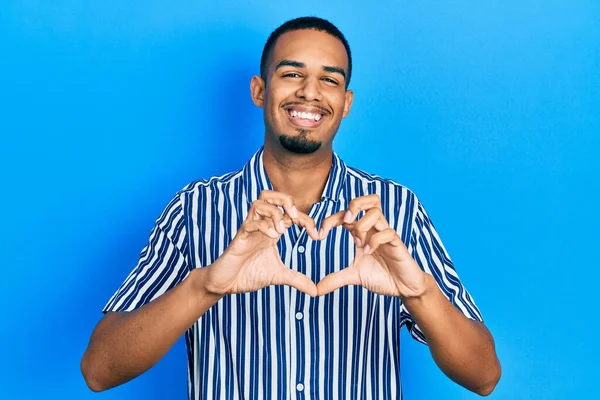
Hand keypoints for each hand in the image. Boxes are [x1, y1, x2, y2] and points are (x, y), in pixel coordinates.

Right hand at [203, 191, 320, 296]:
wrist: (226, 284)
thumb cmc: (249, 274)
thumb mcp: (279, 276)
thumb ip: (297, 279)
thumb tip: (315, 291)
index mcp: (272, 230)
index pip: (290, 212)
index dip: (307, 219)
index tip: (317, 236)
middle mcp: (261, 225)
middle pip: (271, 195)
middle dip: (287, 201)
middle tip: (296, 218)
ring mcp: (249, 229)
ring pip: (259, 202)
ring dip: (275, 212)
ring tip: (283, 231)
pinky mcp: (240, 238)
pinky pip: (250, 222)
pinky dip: (264, 226)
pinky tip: (273, 238)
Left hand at [317, 194, 426, 297]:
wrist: (403, 288)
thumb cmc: (382, 276)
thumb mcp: (353, 276)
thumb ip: (335, 279)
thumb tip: (316, 289)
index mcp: (363, 232)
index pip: (346, 213)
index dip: (330, 219)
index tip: (319, 235)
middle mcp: (375, 229)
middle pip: (368, 200)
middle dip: (354, 205)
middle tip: (345, 221)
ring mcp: (386, 234)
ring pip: (375, 212)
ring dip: (362, 226)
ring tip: (358, 244)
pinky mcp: (397, 243)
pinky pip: (387, 232)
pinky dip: (373, 241)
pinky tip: (368, 253)